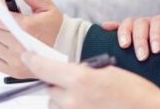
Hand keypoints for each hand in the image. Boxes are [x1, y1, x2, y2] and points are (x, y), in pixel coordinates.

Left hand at [0, 0, 63, 77]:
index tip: (1, 11)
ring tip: (9, 34)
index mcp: (27, 27)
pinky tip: (6, 46)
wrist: (67, 48)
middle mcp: (20, 46)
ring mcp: (16, 61)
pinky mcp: (13, 72)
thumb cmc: (55, 25)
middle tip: (9, 22)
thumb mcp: (45, 5)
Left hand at [21, 51, 159, 108]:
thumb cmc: (133, 90)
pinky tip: (86, 102)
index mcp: (79, 79)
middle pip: (49, 89)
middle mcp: (72, 100)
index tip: (26, 56)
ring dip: (62, 98)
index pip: (44, 67)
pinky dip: (71, 106)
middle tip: (69, 79)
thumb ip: (81, 72)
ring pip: (56, 104)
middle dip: (55, 82)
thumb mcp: (106, 71)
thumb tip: (67, 72)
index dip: (32, 60)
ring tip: (83, 94)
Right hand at [109, 12, 159, 60]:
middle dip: (140, 40)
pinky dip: (114, 27)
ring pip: (130, 23)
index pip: (159, 22)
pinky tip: (105, 28)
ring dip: (125, 33)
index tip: (156, 50)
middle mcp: (154, 20)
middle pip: (142, 23)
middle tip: (142, 57)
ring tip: (124, 46)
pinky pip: (123, 26)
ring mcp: (143, 25)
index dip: (156, 35)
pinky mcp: (136, 32)